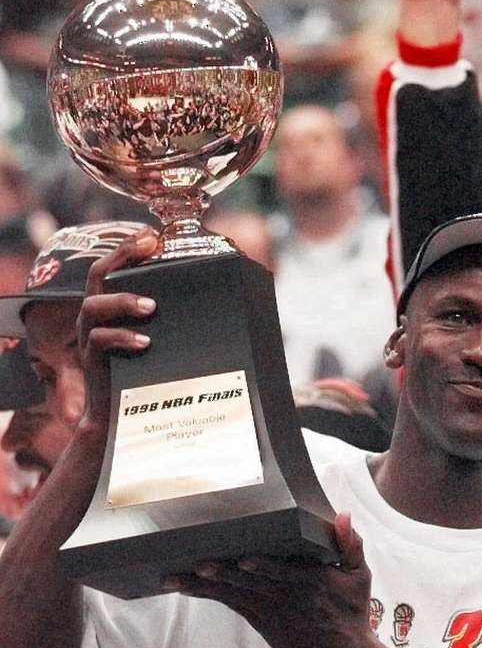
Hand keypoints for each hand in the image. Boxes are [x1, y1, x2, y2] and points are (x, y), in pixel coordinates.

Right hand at [76, 229, 159, 427]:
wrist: (120, 414)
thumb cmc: (145, 371)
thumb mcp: (160, 337)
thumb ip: (175, 318)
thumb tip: (227, 301)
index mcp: (110, 304)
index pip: (112, 266)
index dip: (127, 247)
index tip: (151, 234)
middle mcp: (94, 315)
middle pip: (97, 274)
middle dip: (121, 255)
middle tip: (149, 247)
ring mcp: (89, 335)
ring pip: (93, 306)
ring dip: (124, 300)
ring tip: (152, 306)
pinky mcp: (91, 358)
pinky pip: (100, 341)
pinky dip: (123, 338)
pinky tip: (145, 342)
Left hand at [170, 513, 376, 647]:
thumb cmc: (352, 611)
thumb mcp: (360, 574)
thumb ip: (351, 544)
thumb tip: (342, 515)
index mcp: (309, 579)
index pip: (282, 571)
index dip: (262, 566)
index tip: (242, 559)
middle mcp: (285, 594)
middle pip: (249, 580)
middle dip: (222, 572)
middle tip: (197, 563)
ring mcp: (270, 608)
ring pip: (233, 592)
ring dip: (205, 584)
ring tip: (177, 577)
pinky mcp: (261, 620)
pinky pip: (231, 604)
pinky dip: (209, 595)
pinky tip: (187, 588)